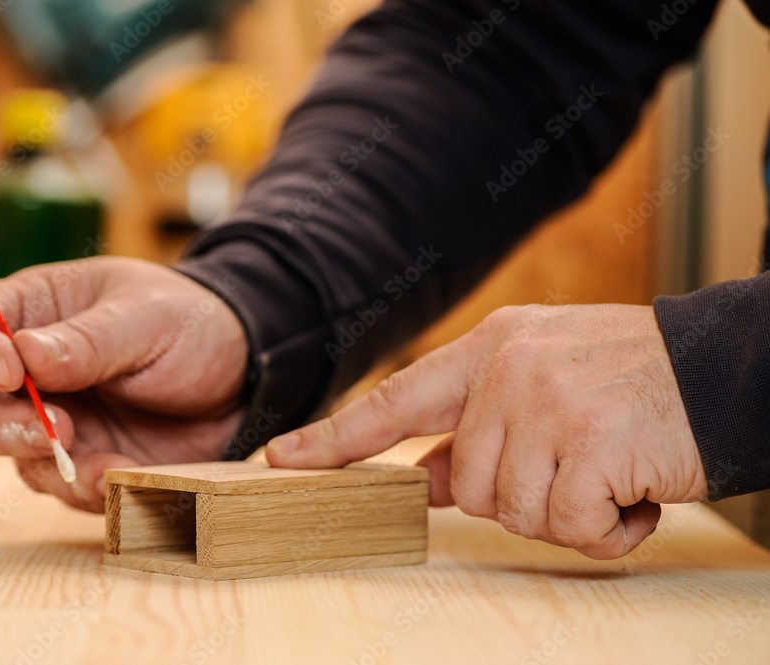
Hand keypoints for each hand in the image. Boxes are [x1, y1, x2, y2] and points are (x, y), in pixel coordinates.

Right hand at [0, 257, 247, 512]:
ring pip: (10, 456)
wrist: (243, 372)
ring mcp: (53, 421)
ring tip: (103, 463)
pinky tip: (123, 476)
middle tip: (52, 430)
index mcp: (31, 311)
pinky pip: (65, 488)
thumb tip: (25, 355)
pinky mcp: (85, 461)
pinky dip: (89, 489)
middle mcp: (27, 372)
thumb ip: (88, 339)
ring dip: (47, 465)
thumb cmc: (188, 322)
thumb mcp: (145, 317)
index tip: (8, 372)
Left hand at [266, 304, 707, 558]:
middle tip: (575, 467)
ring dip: (565, 514)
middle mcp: (507, 370)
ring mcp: (546, 404)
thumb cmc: (625, 380)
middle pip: (465, 484)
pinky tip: (633, 491)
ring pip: (512, 511)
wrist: (720, 366)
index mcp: (488, 349)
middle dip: (518, 496)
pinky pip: (569, 525)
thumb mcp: (539, 383)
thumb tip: (421, 478)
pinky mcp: (589, 443)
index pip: (394, 400)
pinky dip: (607, 528)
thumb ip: (475, 427)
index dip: (335, 437)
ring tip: (607, 473)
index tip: (281, 459)